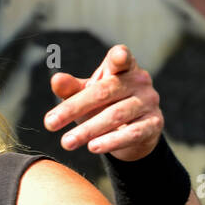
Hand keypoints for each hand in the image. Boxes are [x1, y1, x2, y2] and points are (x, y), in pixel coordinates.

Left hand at [44, 44, 162, 161]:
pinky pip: (131, 134)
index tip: (118, 57)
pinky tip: (93, 147)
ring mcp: (149, 102)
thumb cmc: (106, 105)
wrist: (134, 132)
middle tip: (50, 123)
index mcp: (123, 67)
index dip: (120, 57)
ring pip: (116, 115)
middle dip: (75, 108)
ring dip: (88, 130)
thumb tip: (55, 81)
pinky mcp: (154, 124)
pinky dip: (111, 142)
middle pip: (105, 92)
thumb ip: (71, 89)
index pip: (121, 58)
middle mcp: (139, 81)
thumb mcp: (87, 96)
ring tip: (66, 142)